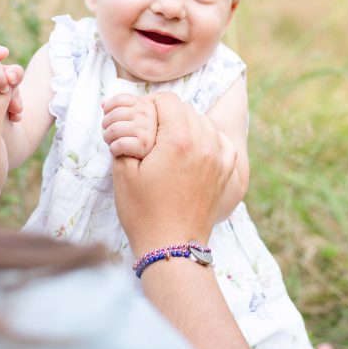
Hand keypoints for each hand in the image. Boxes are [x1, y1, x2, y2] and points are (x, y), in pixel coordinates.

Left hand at [101, 93, 156, 158]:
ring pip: (114, 130)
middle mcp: (148, 114)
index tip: (106, 115)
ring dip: (107, 138)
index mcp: (146, 104)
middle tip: (108, 132)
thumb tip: (103, 103)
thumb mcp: (136, 116)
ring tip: (111, 141)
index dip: (108, 107)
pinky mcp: (144, 144)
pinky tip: (117, 151)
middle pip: (114, 115)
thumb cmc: (142, 133)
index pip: (120, 99)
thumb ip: (120, 108)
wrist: (160, 155)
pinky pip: (119, 144)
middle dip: (105, 125)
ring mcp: (147, 129)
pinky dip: (114, 149)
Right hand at [111, 92, 235, 255]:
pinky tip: (197, 146)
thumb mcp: (123, 173)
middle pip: (186, 109)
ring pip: (205, 122)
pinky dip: (210, 138)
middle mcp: (203, 144)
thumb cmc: (143, 213)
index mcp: (177, 140)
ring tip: (169, 139)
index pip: (167, 100)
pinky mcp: (224, 174)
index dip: (150, 103)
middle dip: (166, 113)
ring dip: (187, 123)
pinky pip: (222, 142)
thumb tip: (126, 122)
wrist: (172, 247)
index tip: (139, 115)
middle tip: (149, 129)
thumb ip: (125, 139)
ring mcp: (218, 159)